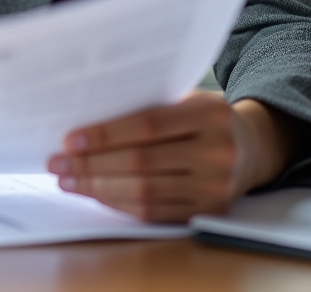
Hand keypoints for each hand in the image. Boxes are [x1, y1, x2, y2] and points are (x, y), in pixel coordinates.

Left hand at [46, 93, 299, 222]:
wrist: (252, 148)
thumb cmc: (206, 116)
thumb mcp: (187, 97)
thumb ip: (148, 105)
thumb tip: (88, 116)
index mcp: (209, 114)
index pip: (148, 125)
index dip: (106, 134)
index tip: (70, 139)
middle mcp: (217, 152)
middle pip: (141, 162)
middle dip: (91, 164)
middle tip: (57, 163)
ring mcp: (216, 188)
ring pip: (145, 192)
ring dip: (99, 188)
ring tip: (69, 180)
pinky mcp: (208, 213)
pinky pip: (155, 213)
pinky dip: (120, 203)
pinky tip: (97, 193)